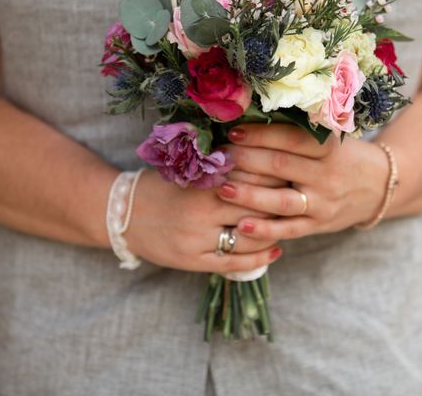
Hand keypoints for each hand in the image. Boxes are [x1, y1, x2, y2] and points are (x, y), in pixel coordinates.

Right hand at [124, 169, 283, 272]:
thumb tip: (263, 158)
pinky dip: (260, 258)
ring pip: (250, 239)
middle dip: (280, 204)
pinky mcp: (194, 262)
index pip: (251, 180)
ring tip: (289, 222)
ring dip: (274, 231)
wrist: (122, 214)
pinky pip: (235, 264)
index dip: (275, 177)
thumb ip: (219, 166)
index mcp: (201, 184)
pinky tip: (276, 250)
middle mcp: (201, 214)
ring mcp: (198, 241)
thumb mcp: (186, 169)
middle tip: (299, 197)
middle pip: (255, 209)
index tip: (292, 172)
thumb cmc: (159, 186)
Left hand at [216, 124, 389, 240]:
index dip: (261, 134)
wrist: (379, 187)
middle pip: (282, 166)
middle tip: (220, 157)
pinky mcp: (319, 226)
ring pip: (283, 201)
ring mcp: (323, 203)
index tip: (233, 131)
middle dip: (247, 160)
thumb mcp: (332, 138)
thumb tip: (251, 116)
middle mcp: (328, 176)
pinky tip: (241, 226)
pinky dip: (265, 230)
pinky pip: (289, 230)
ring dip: (250, 195)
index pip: (292, 139)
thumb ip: (300, 132)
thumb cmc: (343, 156)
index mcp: (330, 148)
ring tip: (222, 188)